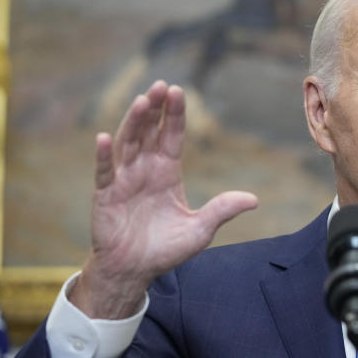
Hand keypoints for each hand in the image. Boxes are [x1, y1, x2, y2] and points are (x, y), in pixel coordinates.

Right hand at [69, 81, 257, 317]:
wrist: (134, 271)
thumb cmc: (165, 249)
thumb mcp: (200, 230)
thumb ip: (221, 210)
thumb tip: (253, 200)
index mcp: (167, 172)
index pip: (171, 136)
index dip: (174, 114)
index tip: (178, 90)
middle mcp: (145, 169)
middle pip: (149, 132)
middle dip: (154, 109)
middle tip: (161, 85)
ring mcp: (124, 180)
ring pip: (128, 144)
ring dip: (133, 122)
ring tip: (141, 101)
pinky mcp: (106, 195)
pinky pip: (104, 172)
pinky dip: (104, 155)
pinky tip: (105, 138)